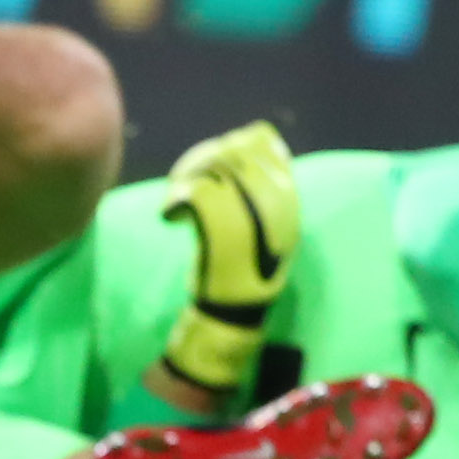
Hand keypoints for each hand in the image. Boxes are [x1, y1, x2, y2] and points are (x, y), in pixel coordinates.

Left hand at [157, 121, 300, 394]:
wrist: (233, 315)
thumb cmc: (242, 271)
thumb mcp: (263, 227)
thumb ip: (259, 191)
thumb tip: (243, 149)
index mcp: (289, 201)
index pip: (267, 147)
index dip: (238, 143)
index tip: (217, 152)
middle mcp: (276, 204)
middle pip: (238, 155)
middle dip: (209, 155)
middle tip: (188, 172)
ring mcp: (252, 216)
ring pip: (216, 170)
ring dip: (190, 173)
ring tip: (177, 190)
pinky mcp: (222, 232)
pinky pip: (197, 195)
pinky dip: (177, 198)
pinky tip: (170, 213)